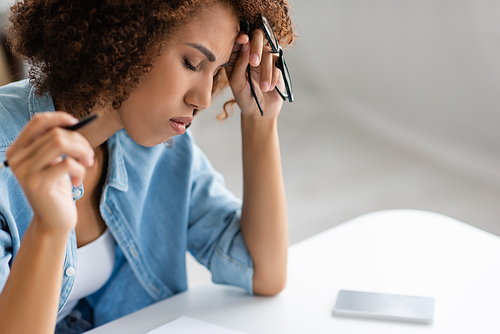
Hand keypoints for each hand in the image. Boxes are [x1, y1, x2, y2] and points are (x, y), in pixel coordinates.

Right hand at [5, 112, 93, 235]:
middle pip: (55, 133)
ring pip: (61, 144)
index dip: (60, 118)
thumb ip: (56, 143)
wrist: (53, 220)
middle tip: (89, 155)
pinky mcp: (38, 184)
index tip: (77, 123)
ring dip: (82, 152)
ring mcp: (25, 171)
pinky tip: (78, 182)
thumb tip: (74, 122)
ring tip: (87, 165)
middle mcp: (17, 158)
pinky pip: (68, 163)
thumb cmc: (57, 188)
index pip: (37, 121)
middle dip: (79, 141)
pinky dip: (80, 170)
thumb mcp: (53, 162)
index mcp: (18, 149)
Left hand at [225, 29, 283, 118]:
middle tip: (254, 62)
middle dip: (256, 48)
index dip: (242, 36)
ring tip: (263, 87)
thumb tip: (246, 43)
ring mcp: (264, 58)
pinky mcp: (276, 64)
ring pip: (268, 52)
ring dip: (266, 71)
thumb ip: (239, 63)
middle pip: (256, 36)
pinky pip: (277, 62)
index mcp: (236, 55)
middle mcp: (250, 53)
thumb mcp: (237, 83)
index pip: (239, 39)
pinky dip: (273, 75)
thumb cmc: (244, 97)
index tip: (244, 40)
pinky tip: (269, 87)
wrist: (260, 112)